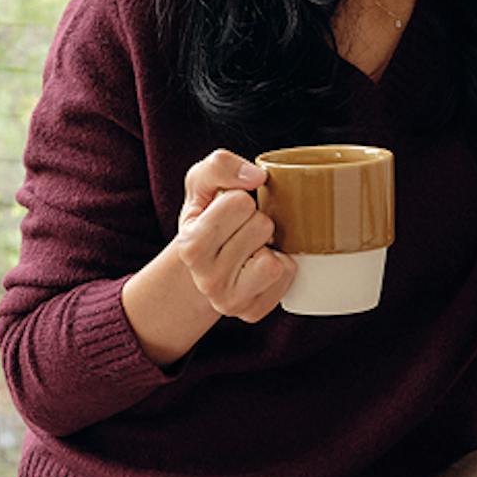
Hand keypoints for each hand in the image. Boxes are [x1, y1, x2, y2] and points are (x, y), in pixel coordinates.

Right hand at [174, 149, 296, 322]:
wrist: (205, 263)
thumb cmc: (208, 216)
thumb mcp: (202, 182)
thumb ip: (220, 164)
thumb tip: (256, 177)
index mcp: (190, 246)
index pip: (239, 202)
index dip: (240, 199)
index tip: (229, 211)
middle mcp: (206, 280)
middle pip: (261, 226)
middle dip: (257, 220)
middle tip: (241, 231)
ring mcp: (230, 302)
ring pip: (273, 260)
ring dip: (270, 246)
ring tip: (252, 248)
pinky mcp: (253, 312)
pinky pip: (286, 276)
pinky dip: (282, 265)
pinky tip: (261, 265)